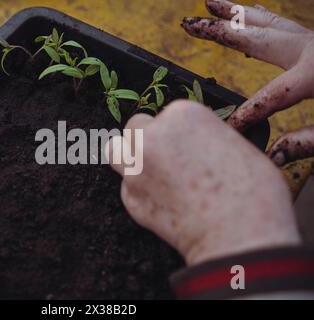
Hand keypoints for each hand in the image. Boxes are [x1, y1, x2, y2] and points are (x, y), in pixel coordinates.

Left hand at [105, 101, 300, 265]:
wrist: (239, 235)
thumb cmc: (251, 192)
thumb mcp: (236, 146)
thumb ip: (205, 137)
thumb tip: (196, 144)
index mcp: (182, 114)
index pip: (168, 114)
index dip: (179, 131)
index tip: (190, 146)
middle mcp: (151, 137)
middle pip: (136, 128)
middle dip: (149, 139)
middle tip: (168, 158)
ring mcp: (135, 169)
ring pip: (117, 152)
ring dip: (130, 158)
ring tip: (152, 172)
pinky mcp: (130, 199)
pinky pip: (128, 188)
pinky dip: (141, 193)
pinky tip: (165, 204)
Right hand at [181, 0, 313, 165]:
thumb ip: (308, 142)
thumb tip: (273, 156)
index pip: (267, 98)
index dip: (244, 117)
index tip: (227, 132)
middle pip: (257, 37)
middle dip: (220, 32)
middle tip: (190, 24)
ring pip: (270, 22)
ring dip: (238, 13)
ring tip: (212, 2)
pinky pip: (285, 26)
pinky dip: (262, 19)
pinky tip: (249, 17)